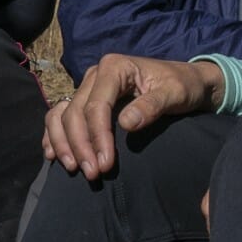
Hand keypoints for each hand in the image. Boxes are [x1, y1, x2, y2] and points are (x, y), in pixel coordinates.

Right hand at [42, 54, 222, 180]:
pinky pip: (60, 115)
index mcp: (115, 67)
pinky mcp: (87, 100)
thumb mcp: (176, 93)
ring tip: (74, 168)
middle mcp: (95, 74)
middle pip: (76, 112)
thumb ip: (152, 105)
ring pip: (63, 114)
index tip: (105, 164)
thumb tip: (125, 124)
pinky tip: (53, 155)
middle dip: (81, 145)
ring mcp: (88, 87)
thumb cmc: (183, 85)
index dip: (98, 137)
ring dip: (63, 143)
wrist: (188, 82)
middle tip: (93, 174)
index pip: (97, 105)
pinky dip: (54, 135)